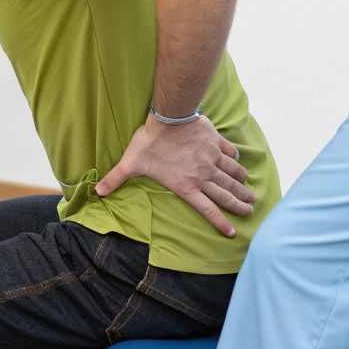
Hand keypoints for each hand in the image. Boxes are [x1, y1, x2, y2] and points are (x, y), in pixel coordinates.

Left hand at [94, 114, 254, 237]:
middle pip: (226, 195)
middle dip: (240, 205)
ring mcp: (211, 159)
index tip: (231, 233)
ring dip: (242, 186)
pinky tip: (239, 164)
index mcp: (186, 185)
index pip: (207, 209)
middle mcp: (202, 175)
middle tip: (251, 211)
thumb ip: (116, 178)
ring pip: (232, 176)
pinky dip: (236, 161)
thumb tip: (97, 192)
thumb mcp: (130, 162)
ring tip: (251, 194)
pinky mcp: (216, 143)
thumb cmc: (149, 141)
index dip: (220, 222)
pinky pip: (230, 154)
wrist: (168, 116)